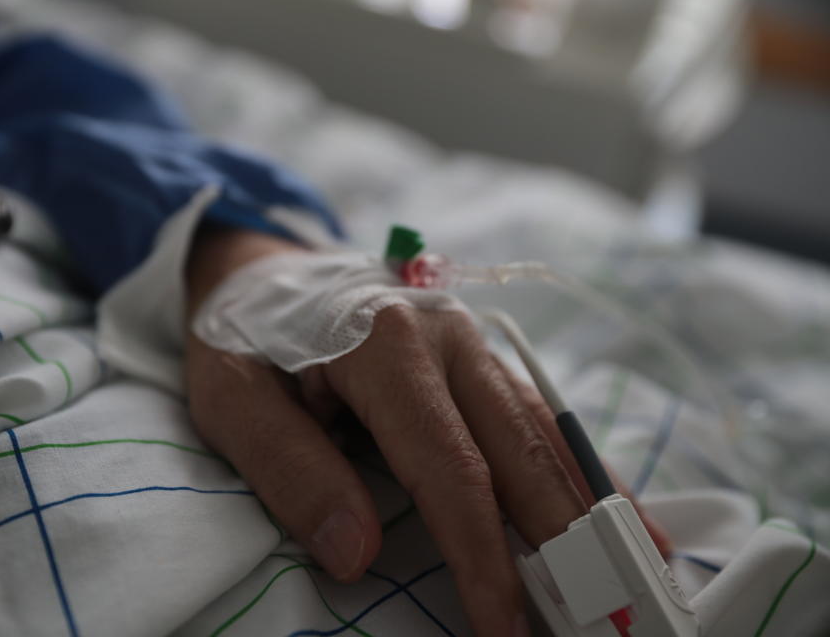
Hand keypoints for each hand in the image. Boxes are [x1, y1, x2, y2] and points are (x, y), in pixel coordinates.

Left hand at [184, 228, 669, 635]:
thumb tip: (357, 553)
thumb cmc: (240, 337)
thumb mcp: (232, 400)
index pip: (448, 467)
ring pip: (541, 432)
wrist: (260, 269)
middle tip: (603, 619)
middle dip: (563, 545)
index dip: (482, 555)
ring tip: (638, 574)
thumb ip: (290, 470)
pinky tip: (617, 510)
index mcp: (383, 342)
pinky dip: (576, 469)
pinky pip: (535, 416)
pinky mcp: (475, 356)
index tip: (504, 627)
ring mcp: (469, 341)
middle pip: (518, 452)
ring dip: (587, 509)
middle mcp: (445, 335)